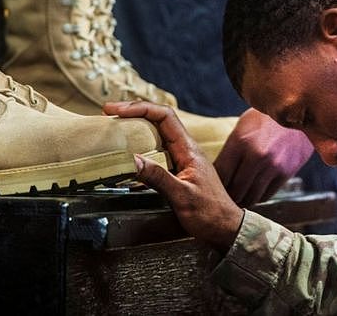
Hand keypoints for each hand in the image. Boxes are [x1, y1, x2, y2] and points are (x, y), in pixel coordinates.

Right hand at [103, 101, 244, 253]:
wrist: (225, 228)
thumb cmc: (210, 214)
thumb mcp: (182, 196)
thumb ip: (158, 177)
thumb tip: (132, 159)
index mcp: (189, 149)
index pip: (164, 116)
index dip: (140, 108)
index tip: (117, 110)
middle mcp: (186, 149)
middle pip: (158, 119)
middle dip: (134, 112)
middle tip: (110, 114)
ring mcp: (182, 157)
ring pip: (157, 132)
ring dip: (136, 125)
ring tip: (115, 126)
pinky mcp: (178, 168)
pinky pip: (157, 148)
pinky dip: (140, 144)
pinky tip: (129, 149)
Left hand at [214, 108, 313, 206]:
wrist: (298, 113)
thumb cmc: (265, 119)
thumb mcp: (242, 127)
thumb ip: (230, 150)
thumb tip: (216, 172)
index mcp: (240, 141)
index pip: (221, 174)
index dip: (215, 184)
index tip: (212, 186)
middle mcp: (256, 155)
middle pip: (234, 189)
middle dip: (227, 195)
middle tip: (222, 197)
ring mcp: (273, 166)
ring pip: (251, 196)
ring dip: (242, 200)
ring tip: (236, 198)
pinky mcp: (286, 173)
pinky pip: (266, 195)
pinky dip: (257, 197)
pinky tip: (253, 193)